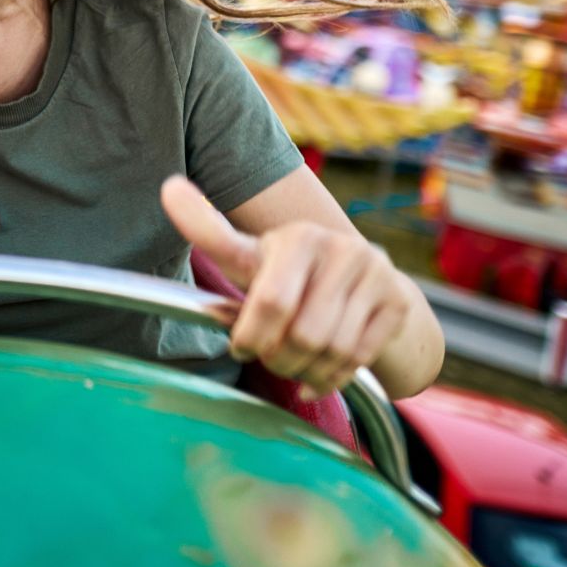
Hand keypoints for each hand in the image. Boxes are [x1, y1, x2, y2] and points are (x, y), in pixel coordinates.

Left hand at [161, 175, 411, 399]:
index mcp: (297, 237)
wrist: (364, 282)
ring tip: (293, 364)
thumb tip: (169, 188)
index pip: (271, 301)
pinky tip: (318, 374)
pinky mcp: (397, 303)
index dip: (251, 335)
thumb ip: (209, 231)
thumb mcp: (251, 257)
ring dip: (304, 370)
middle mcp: (340, 248)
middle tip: (270, 358)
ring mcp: (374, 274)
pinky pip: (359, 359)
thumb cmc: (292, 274)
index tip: (240, 346)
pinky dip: (332, 378)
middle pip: (301, 334)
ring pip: (331, 350)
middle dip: (278, 358)